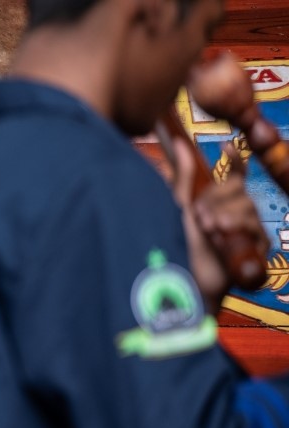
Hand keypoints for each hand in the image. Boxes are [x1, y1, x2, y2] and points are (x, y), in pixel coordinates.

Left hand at [173, 138, 266, 312]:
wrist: (182, 280)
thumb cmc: (177, 247)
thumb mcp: (177, 208)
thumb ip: (183, 177)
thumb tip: (179, 143)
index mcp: (215, 203)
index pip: (234, 176)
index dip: (235, 161)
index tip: (227, 149)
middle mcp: (233, 213)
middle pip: (238, 189)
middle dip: (217, 199)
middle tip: (200, 217)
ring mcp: (245, 230)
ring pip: (247, 205)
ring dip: (225, 215)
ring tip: (208, 229)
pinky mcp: (255, 247)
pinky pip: (255, 226)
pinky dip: (236, 229)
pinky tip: (221, 238)